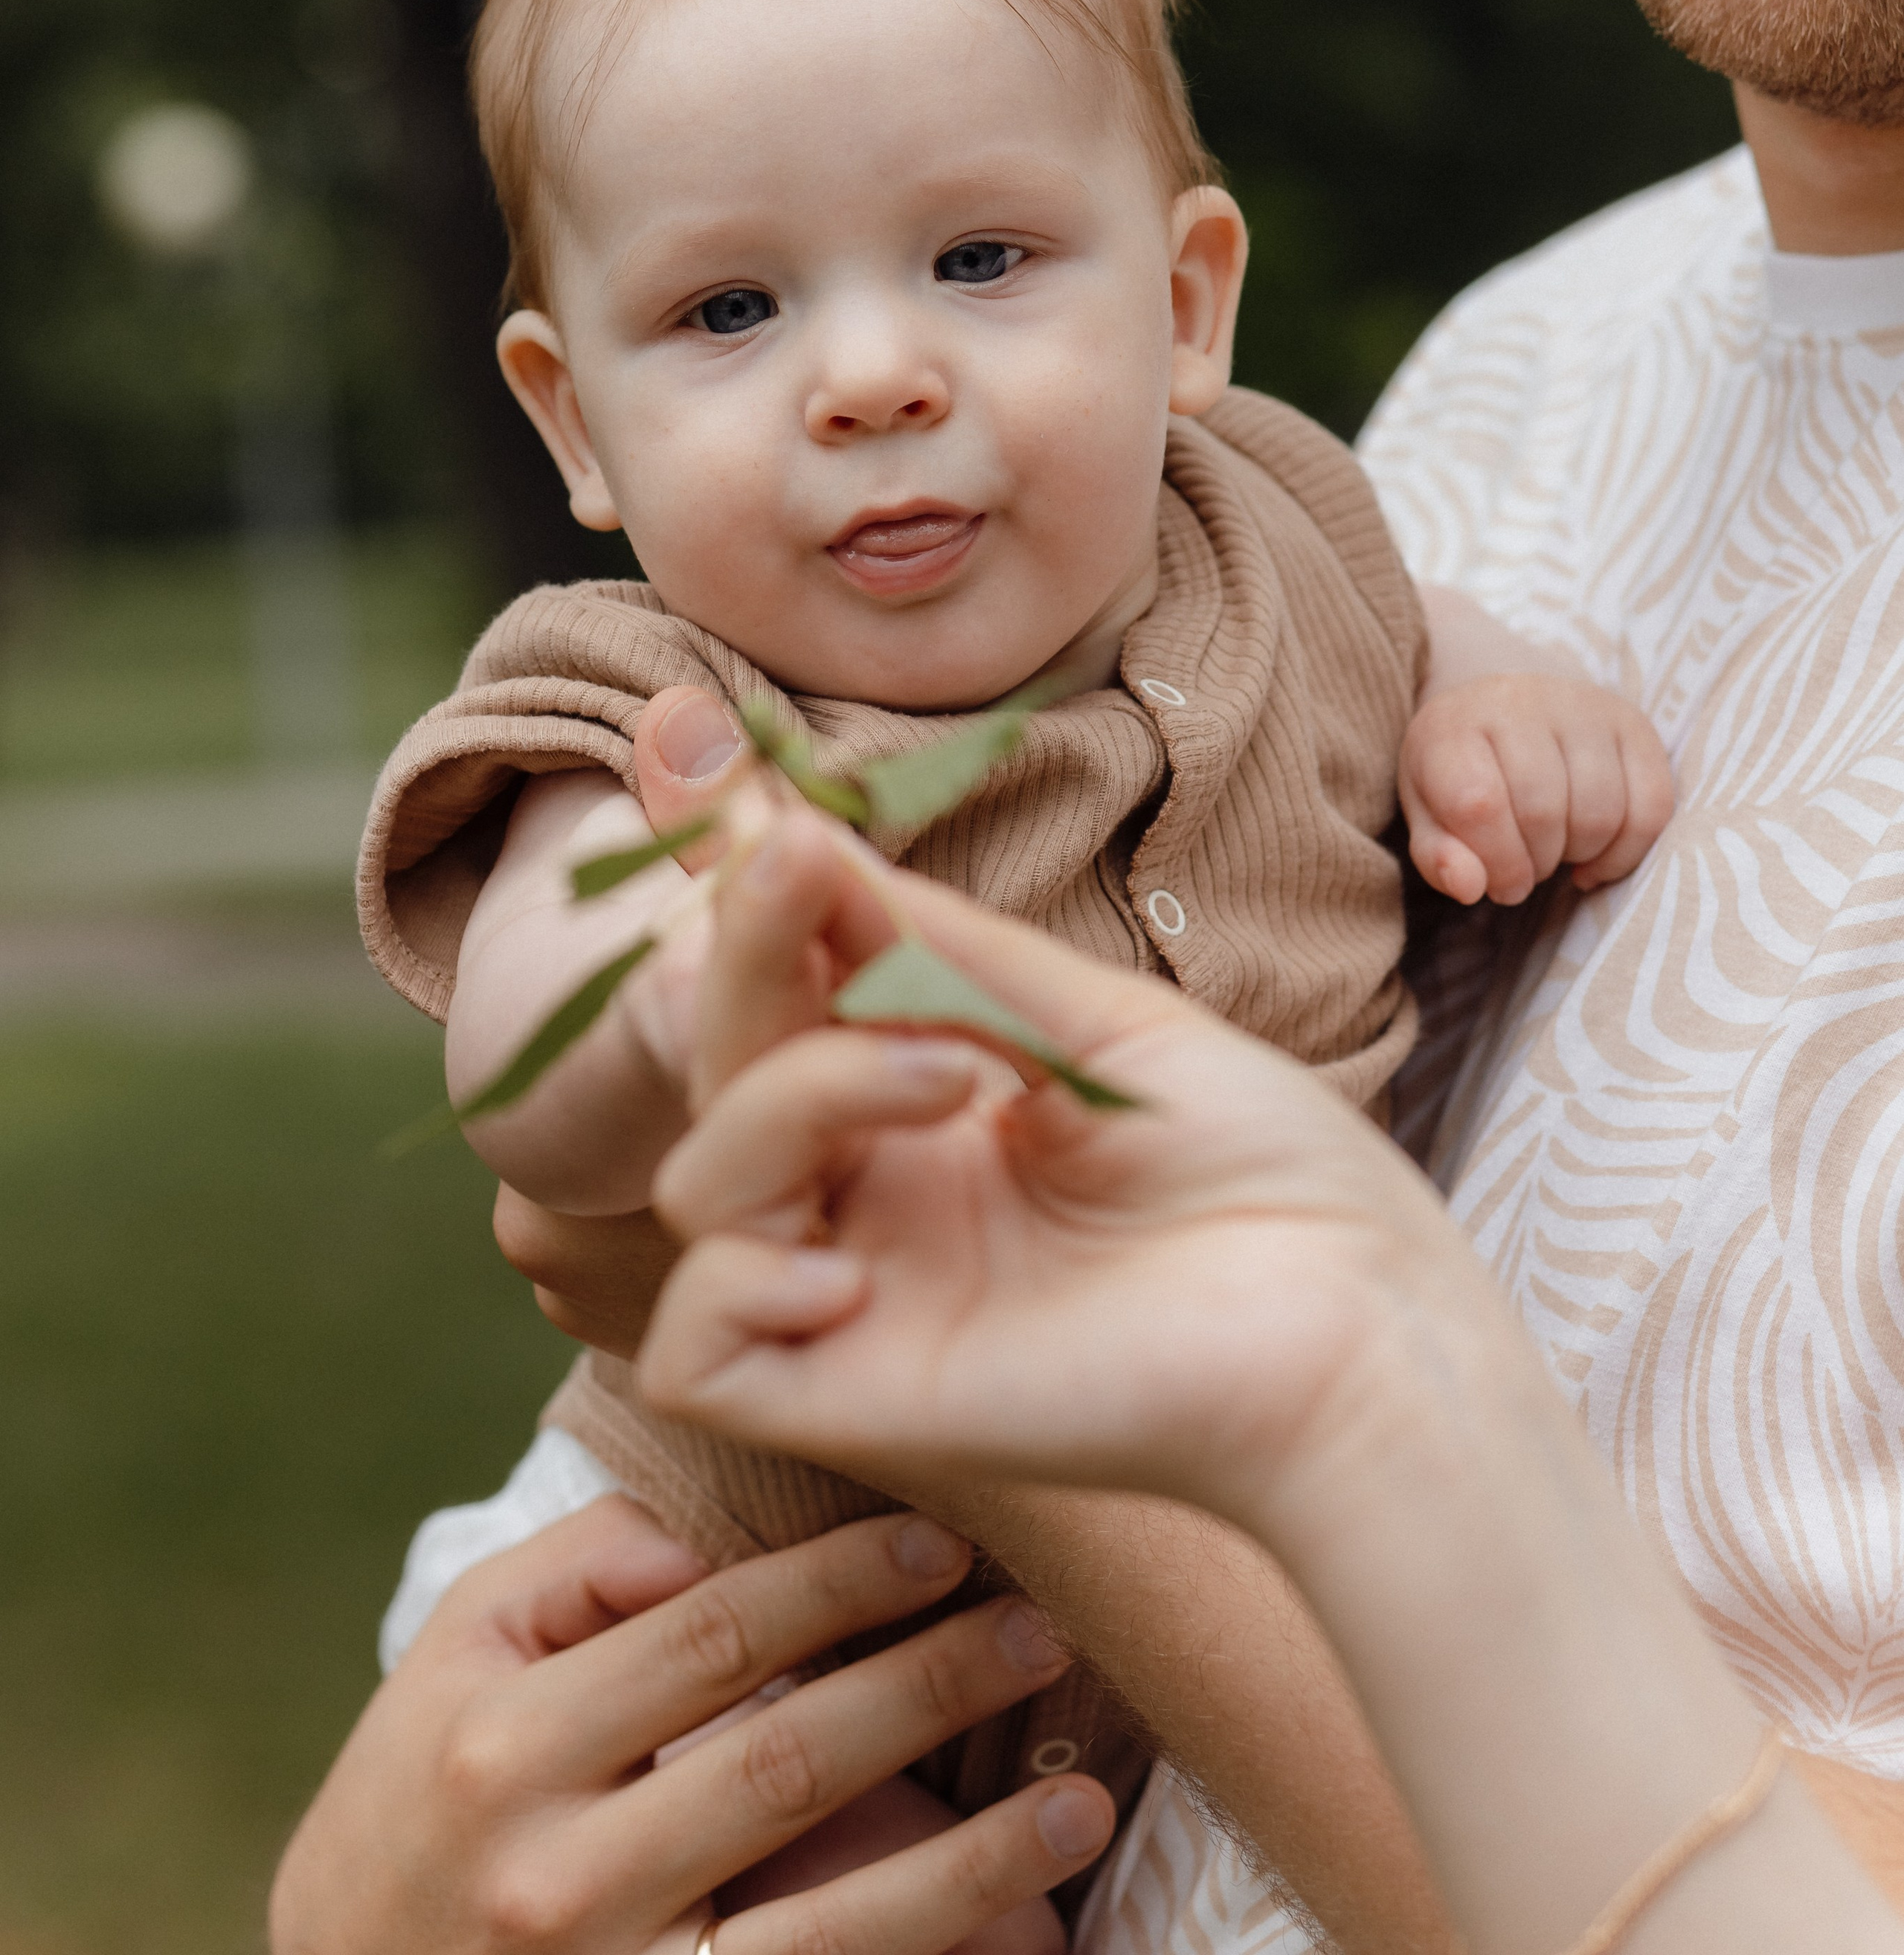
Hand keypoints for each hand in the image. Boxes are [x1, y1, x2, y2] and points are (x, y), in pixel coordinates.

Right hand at [268, 1498, 1112, 1954]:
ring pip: (826, 1932)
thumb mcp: (453, 1660)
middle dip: (930, 1689)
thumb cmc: (420, 1799)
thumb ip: (574, 1572)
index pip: (710, 1638)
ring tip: (1081, 1804)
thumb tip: (704, 1536)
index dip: (840, 1582)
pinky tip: (1019, 1947)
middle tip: (1042, 1633)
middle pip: (784, 1765)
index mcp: (504, 1748)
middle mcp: (553, 1880)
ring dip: (972, 1865)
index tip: (944, 1542)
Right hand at [640, 820, 1444, 1532]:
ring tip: (948, 1074)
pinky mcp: (861, 1404)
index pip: (785, 1007)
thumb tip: (809, 842)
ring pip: (701, 1187)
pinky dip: (733, 1280)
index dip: (761, 919)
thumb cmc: (1269, 1173)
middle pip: (720, 1076)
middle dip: (745, 960)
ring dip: (791, 1095)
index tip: (788, 827)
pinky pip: (696, 1351)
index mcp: (931, 1116)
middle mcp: (880, 1204)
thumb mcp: (1099, 1020)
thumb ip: (947, 952)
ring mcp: (865, 1305)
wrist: (1360, 1318)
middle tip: (805, 870)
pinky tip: (847, 1262)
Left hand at [1397, 671, 1673, 905]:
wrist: (1504, 710)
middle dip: (1537, 862)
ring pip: (1601, 813)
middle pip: (1544, 812)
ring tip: (1557, 849)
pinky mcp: (1633, 723)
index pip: (1479, 803)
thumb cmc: (1462, 775)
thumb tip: (1469, 887)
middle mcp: (1519, 703)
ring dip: (1581, 854)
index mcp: (1453, 726)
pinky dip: (1627, 850)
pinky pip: (1652, 806)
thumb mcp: (1429, 815)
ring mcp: (1583, 707)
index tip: (1501, 885)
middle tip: (1528, 865)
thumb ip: (1439, 857)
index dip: (1497, 863)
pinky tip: (1597, 855)